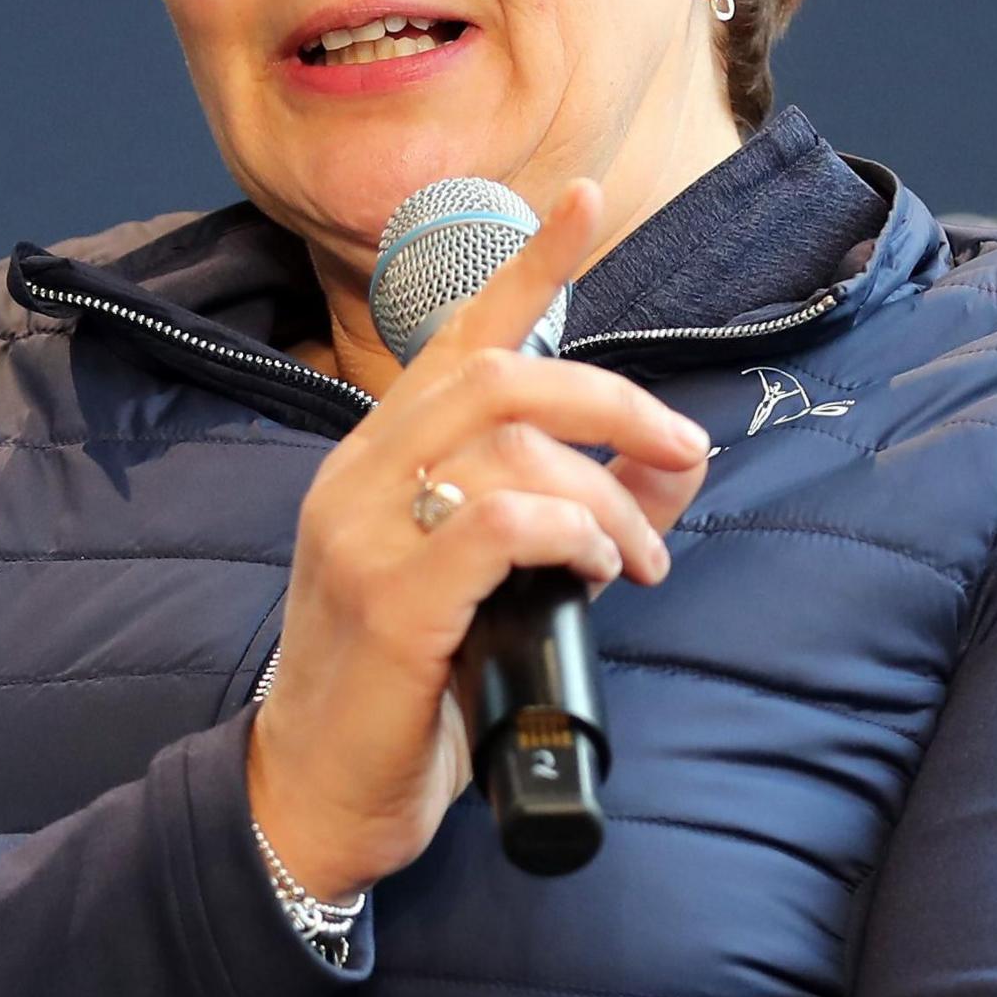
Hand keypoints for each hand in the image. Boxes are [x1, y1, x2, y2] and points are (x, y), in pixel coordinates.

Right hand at [251, 179, 714, 900]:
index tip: (583, 199)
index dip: (527, 263)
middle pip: (503, 374)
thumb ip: (564, 513)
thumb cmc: (407, 690)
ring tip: (635, 560)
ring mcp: (363, 536)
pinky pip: (498, 522)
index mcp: (377, 458)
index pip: (455, 334)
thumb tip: (669, 463)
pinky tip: (592, 568)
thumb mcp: (486, 585)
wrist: (316, 797)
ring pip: (509, 443)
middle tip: (681, 453)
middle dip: (616, 400)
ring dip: (606, 494)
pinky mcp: (390, 604)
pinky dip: (569, 530)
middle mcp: (359, 477)